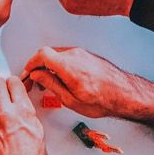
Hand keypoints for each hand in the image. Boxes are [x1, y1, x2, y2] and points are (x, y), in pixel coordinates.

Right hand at [22, 46, 153, 131]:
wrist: (126, 95)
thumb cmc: (103, 100)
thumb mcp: (70, 100)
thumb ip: (51, 84)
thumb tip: (37, 76)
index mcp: (68, 66)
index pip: (41, 54)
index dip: (30, 63)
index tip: (27, 73)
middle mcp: (75, 55)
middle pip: (48, 53)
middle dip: (38, 66)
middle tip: (34, 81)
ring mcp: (82, 54)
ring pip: (58, 55)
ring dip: (49, 66)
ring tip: (48, 83)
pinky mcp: (87, 56)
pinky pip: (67, 57)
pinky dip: (59, 65)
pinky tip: (61, 78)